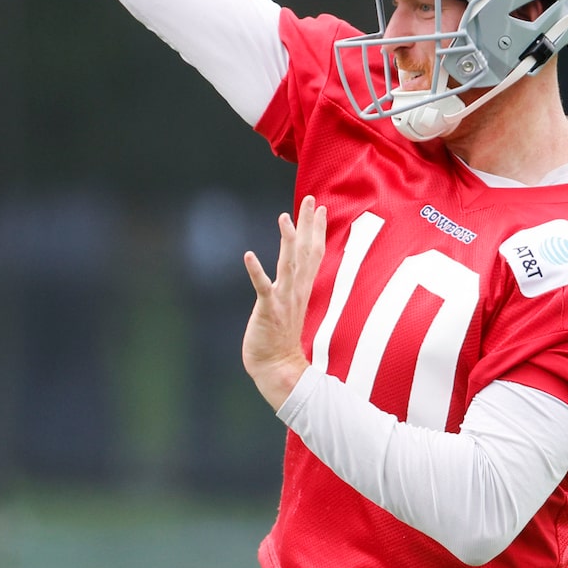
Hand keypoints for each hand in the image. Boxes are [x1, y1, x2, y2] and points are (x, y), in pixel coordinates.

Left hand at [242, 196, 326, 410]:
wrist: (278, 367)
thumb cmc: (281, 338)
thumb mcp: (290, 306)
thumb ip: (293, 286)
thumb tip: (295, 271)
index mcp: (302, 289)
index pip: (313, 253)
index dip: (316, 230)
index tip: (319, 207)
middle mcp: (296, 291)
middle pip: (305, 252)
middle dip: (307, 225)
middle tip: (310, 199)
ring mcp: (283, 300)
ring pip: (288, 265)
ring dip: (287, 241)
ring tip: (284, 218)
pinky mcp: (268, 311)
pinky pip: (262, 288)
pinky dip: (256, 272)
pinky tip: (248, 255)